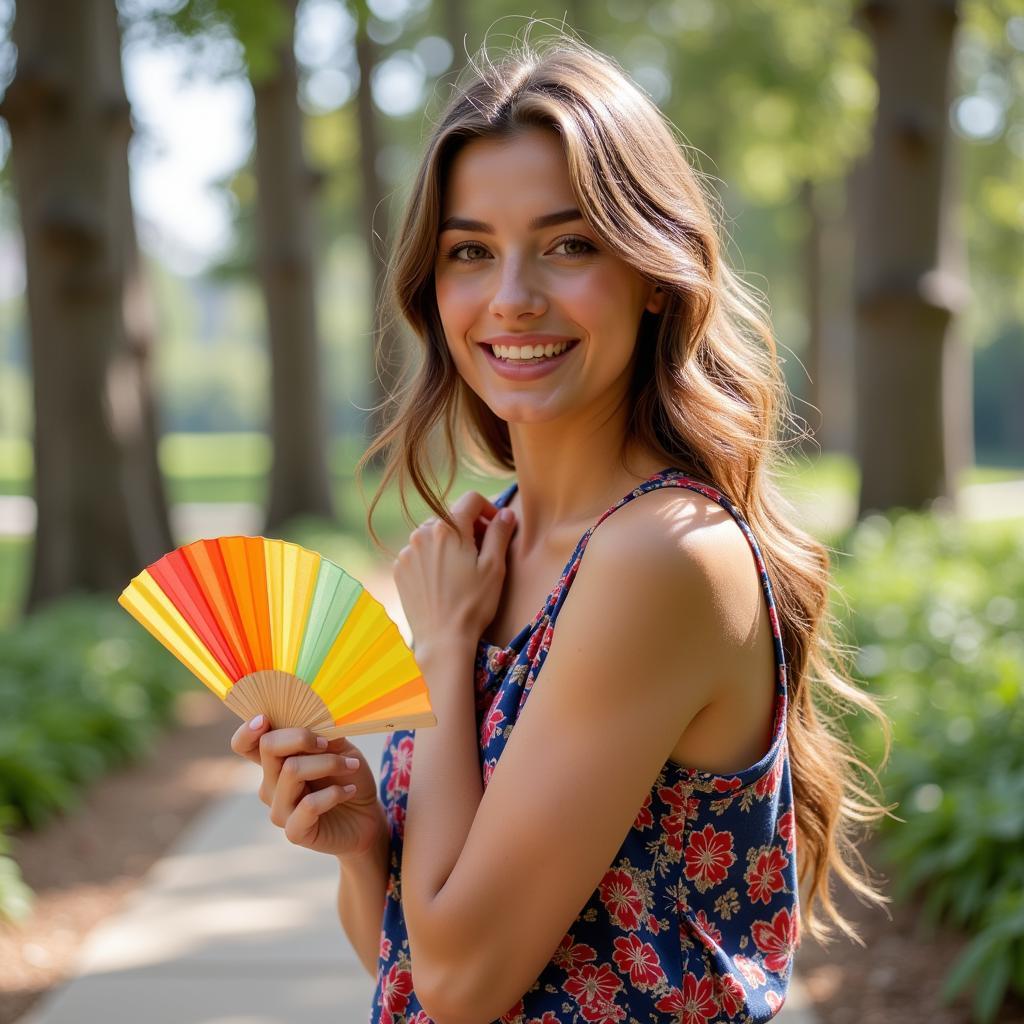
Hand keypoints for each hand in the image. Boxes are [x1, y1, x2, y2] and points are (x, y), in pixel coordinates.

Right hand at [230, 715, 386, 859]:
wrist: (366, 817)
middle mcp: (270, 785)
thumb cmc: (348, 777)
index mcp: (276, 761)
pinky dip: (333, 793)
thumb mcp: (340, 748)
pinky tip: (350, 791)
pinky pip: (308, 805)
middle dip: (302, 737)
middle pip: (268, 747)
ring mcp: (279, 810)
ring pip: (292, 770)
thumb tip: (316, 717)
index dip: (247, 731)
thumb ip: (323, 734)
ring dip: (329, 762)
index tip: (265, 719)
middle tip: (329, 743)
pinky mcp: (294, 832)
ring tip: (351, 766)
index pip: (244, 745)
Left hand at [392, 491, 516, 652]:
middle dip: (469, 527)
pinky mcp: (400, 569)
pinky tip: (444, 579)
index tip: (496, 526)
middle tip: (483, 550)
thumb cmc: (473, 604)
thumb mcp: (494, 567)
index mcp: (447, 528)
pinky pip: (419, 552)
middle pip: (451, 516)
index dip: (489, 508)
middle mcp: (421, 533)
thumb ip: (499, 533)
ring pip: (433, 534)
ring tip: (462, 568)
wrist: (442, 640)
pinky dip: (433, 557)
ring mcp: (407, 552)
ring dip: (450, 542)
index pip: (471, 500)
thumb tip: (505, 513)